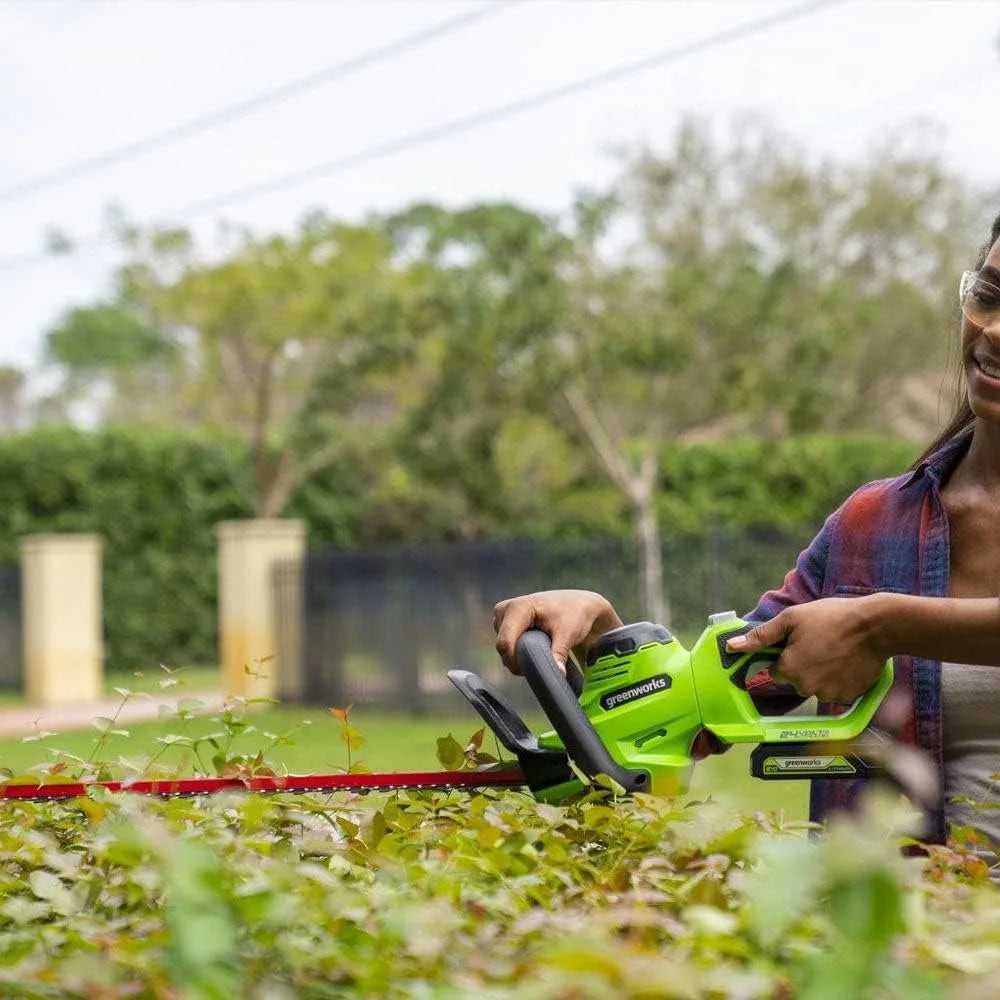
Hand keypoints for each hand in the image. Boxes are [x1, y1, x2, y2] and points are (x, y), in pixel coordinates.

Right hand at [493, 590, 622, 673]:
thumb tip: (558, 674)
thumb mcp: (568, 633)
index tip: (533, 672)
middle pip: (502, 646)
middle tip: (542, 663)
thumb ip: (559, 653)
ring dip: (519, 656)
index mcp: (517, 607)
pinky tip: (535, 648)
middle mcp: (504, 610)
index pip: (505, 641)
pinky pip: (506, 646)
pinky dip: (518, 652)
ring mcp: (502, 617)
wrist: (576, 604)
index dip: (515, 661)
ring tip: (542, 651)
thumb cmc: (573, 614)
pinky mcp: (504, 624)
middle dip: (518, 660)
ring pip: (503, 648)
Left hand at [725, 597, 889, 703]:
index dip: (785, 654)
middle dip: (803, 664)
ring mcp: (829, 695)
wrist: (876, 626)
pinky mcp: (848, 696)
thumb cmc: (831, 617)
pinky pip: (835, 691)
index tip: (800, 641)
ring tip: (835, 650)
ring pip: (815, 686)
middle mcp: (806, 688)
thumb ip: (761, 637)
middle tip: (820, 643)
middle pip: (795, 679)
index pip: (775, 670)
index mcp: (788, 670)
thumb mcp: (791, 619)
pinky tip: (847, 661)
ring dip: (821, 672)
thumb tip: (732, 647)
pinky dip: (838, 679)